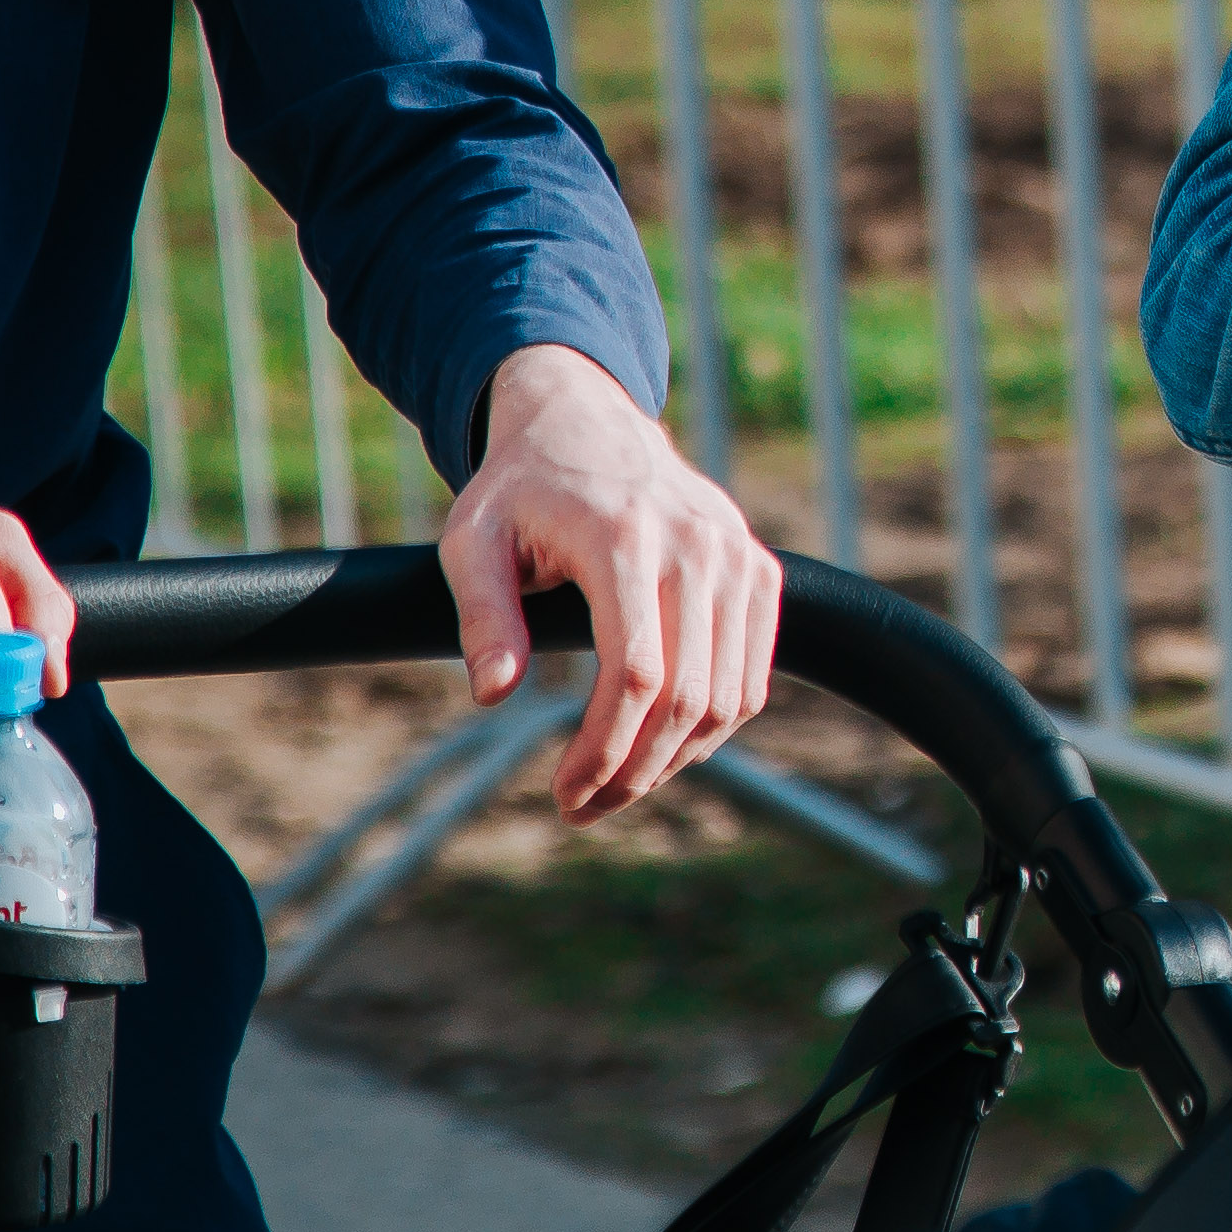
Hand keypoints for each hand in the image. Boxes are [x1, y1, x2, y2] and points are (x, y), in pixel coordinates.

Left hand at [439, 344, 789, 824]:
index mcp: (624, 535)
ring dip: (676, 760)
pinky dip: (714, 726)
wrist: (588, 424)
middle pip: (689, 695)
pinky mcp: (759, 571)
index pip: (637, 672)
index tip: (565, 793)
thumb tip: (494, 696)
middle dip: (636, 770)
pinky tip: (661, 746)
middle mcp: (697, 544)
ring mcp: (737, 558)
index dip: (605, 749)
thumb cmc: (520, 490)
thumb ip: (483, 616)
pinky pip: (752, 676)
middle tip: (584, 807)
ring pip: (730, 696)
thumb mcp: (473, 540)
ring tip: (618, 785)